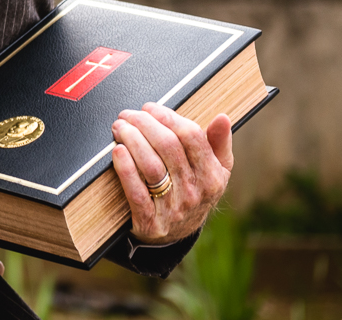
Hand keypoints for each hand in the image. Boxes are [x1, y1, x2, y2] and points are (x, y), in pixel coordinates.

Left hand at [111, 102, 232, 244]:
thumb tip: (223, 118)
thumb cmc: (194, 191)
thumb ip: (218, 143)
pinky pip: (136, 193)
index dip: (167, 116)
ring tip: (119, 128)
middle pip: (168, 147)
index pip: (191, 136)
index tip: (149, 108)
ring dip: (132, 140)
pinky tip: (117, 151)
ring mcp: (172, 208)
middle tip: (127, 114)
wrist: (176, 234)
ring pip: (151, 166)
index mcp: (212, 176)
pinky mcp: (150, 221)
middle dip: (144, 124)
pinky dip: (126, 169)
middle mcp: (194, 193)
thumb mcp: (215, 171)